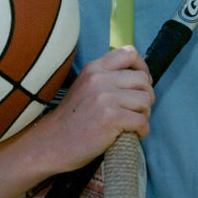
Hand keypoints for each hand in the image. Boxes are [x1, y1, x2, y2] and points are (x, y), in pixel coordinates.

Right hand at [37, 46, 154, 170]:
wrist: (51, 143)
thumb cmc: (73, 119)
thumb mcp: (86, 87)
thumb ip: (107, 78)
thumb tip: (141, 79)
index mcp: (94, 68)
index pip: (130, 53)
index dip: (143, 68)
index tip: (141, 84)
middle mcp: (99, 78)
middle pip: (143, 79)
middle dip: (146, 96)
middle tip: (138, 110)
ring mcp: (104, 97)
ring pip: (145, 99)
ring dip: (145, 114)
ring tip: (133, 122)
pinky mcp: (110, 117)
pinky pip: (141, 121)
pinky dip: (142, 130)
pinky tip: (133, 134)